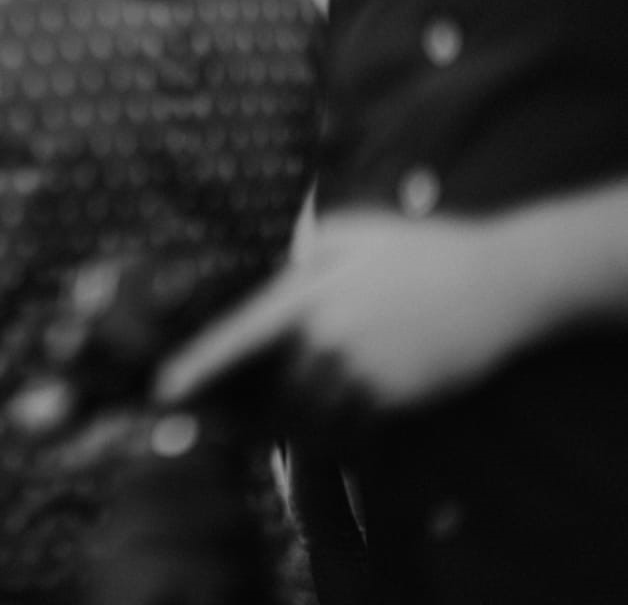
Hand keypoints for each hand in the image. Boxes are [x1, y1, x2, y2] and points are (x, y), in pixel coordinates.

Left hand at [156, 209, 546, 416]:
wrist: (503, 282)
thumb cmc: (422, 249)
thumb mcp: (354, 231)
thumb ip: (303, 251)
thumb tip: (268, 272)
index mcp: (311, 294)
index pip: (240, 336)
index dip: (198, 366)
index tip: (163, 390)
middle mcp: (330, 339)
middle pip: (267, 390)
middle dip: (242, 407)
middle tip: (216, 415)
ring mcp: (364, 374)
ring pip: (305, 417)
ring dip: (285, 425)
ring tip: (264, 425)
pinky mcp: (395, 401)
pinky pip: (346, 431)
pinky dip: (329, 433)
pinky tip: (325, 424)